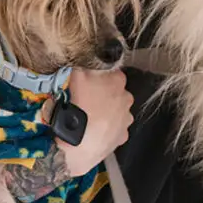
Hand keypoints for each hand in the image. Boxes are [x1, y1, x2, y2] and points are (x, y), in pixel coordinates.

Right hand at [6, 70, 132, 202]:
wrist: (78, 144)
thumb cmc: (76, 106)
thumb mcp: (75, 76)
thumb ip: (82, 64)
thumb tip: (84, 58)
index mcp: (118, 80)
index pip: (110, 72)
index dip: (98, 77)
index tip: (86, 83)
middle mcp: (127, 98)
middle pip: (115, 92)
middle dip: (103, 95)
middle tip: (85, 101)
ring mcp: (126, 119)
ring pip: (116, 111)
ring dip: (106, 113)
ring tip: (88, 118)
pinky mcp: (122, 137)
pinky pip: (115, 130)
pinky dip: (106, 129)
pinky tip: (94, 131)